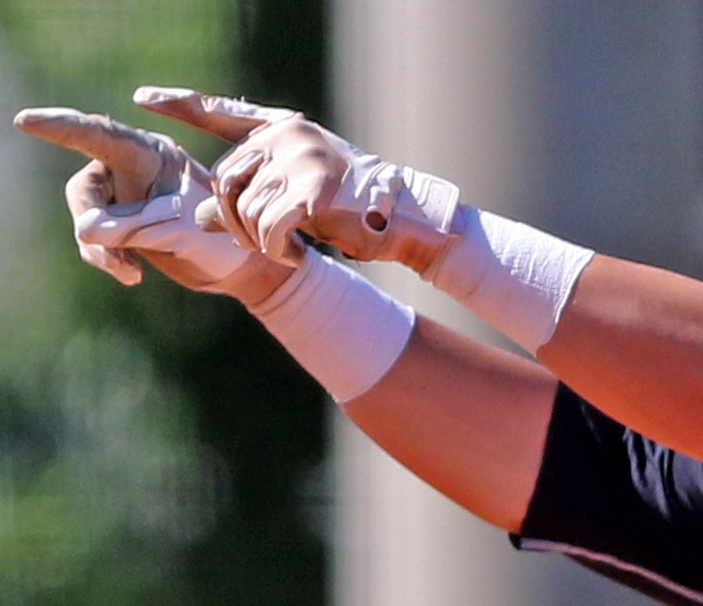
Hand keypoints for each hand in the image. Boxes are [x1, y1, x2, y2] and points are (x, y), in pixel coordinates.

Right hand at [12, 104, 285, 297]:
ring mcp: (125, 197)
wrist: (238, 266)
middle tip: (118, 258)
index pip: (101, 136)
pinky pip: (94, 240)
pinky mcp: (123, 224)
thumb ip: (135, 225)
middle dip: (92, 224)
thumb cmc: (222, 238)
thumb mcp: (181, 228)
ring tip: (131, 271)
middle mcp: (132, 169)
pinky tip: (134, 275)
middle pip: (84, 189)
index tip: (27, 121)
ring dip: (101, 250)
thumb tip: (84, 229)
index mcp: (152, 154)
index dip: (62, 127)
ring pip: (86, 219)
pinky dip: (107, 259)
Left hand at [135, 86, 460, 271]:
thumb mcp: (298, 194)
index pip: (224, 113)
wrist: (405, 221)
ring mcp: (302, 160)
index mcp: (285, 128)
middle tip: (263, 245)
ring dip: (259, 243)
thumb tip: (200, 218)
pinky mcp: (313, 191)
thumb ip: (253, 195)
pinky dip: (276, 252)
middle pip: (225, 181)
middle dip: (234, 223)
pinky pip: (268, 229)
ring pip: (244, 211)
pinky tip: (296, 257)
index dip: (182, 105)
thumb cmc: (354, 210)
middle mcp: (290, 136)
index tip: (146, 98)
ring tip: (286, 251)